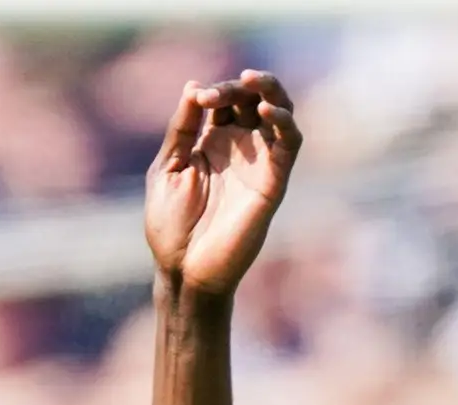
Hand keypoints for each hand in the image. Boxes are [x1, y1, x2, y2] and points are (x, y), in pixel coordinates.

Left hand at [143, 72, 299, 299]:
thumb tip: (193, 86)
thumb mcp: (167, 169)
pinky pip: (290, 143)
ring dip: (271, 91)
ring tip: (255, 81)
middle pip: (253, 99)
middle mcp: (240, 147)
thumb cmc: (171, 227)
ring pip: (280, 112)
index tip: (198, 98)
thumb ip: (180, 129)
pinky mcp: (274, 181)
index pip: (225, 99)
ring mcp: (259, 162)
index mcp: (212, 142)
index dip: (216, 91)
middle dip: (239, 86)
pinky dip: (284, 122)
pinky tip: (267, 111)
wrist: (184, 269)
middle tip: (217, 93)